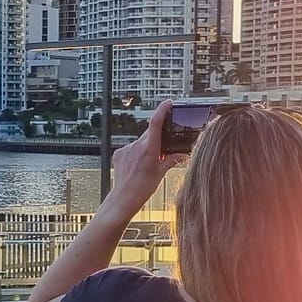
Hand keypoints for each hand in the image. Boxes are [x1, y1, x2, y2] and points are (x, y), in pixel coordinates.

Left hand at [105, 100, 184, 214]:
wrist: (124, 198)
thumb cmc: (143, 188)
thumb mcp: (161, 173)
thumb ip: (171, 160)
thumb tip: (182, 154)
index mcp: (149, 148)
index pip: (156, 122)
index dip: (162, 110)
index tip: (168, 103)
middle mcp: (136, 145)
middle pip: (150, 133)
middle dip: (157, 138)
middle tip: (162, 149)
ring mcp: (126, 149)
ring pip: (140, 142)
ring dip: (146, 148)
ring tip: (146, 165)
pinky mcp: (119, 153)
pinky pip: (130, 149)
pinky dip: (135, 154)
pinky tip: (136, 167)